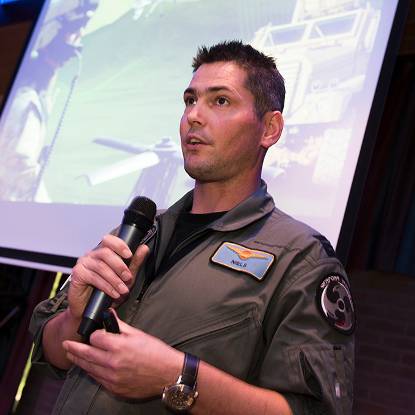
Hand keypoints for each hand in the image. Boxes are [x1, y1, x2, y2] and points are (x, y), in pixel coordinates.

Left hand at [62, 310, 182, 398]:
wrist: (168, 374)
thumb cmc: (156, 352)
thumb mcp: (138, 334)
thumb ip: (119, 325)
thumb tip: (109, 314)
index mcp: (119, 346)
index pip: (95, 338)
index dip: (94, 334)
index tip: (94, 333)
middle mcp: (112, 363)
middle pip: (86, 354)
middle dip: (74, 349)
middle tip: (65, 345)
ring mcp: (112, 378)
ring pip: (89, 368)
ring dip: (79, 361)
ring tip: (71, 355)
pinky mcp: (115, 389)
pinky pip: (98, 379)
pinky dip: (91, 372)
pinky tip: (89, 367)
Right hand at [68, 235, 149, 320]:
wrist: (90, 309)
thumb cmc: (107, 291)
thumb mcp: (125, 278)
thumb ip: (134, 263)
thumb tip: (144, 248)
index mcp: (102, 252)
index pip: (109, 240)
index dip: (119, 245)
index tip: (129, 255)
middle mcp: (92, 255)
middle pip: (105, 252)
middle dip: (119, 265)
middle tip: (128, 277)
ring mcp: (83, 263)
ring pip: (100, 266)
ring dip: (114, 279)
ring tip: (123, 290)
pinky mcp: (77, 275)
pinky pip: (93, 277)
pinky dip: (106, 286)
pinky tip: (114, 293)